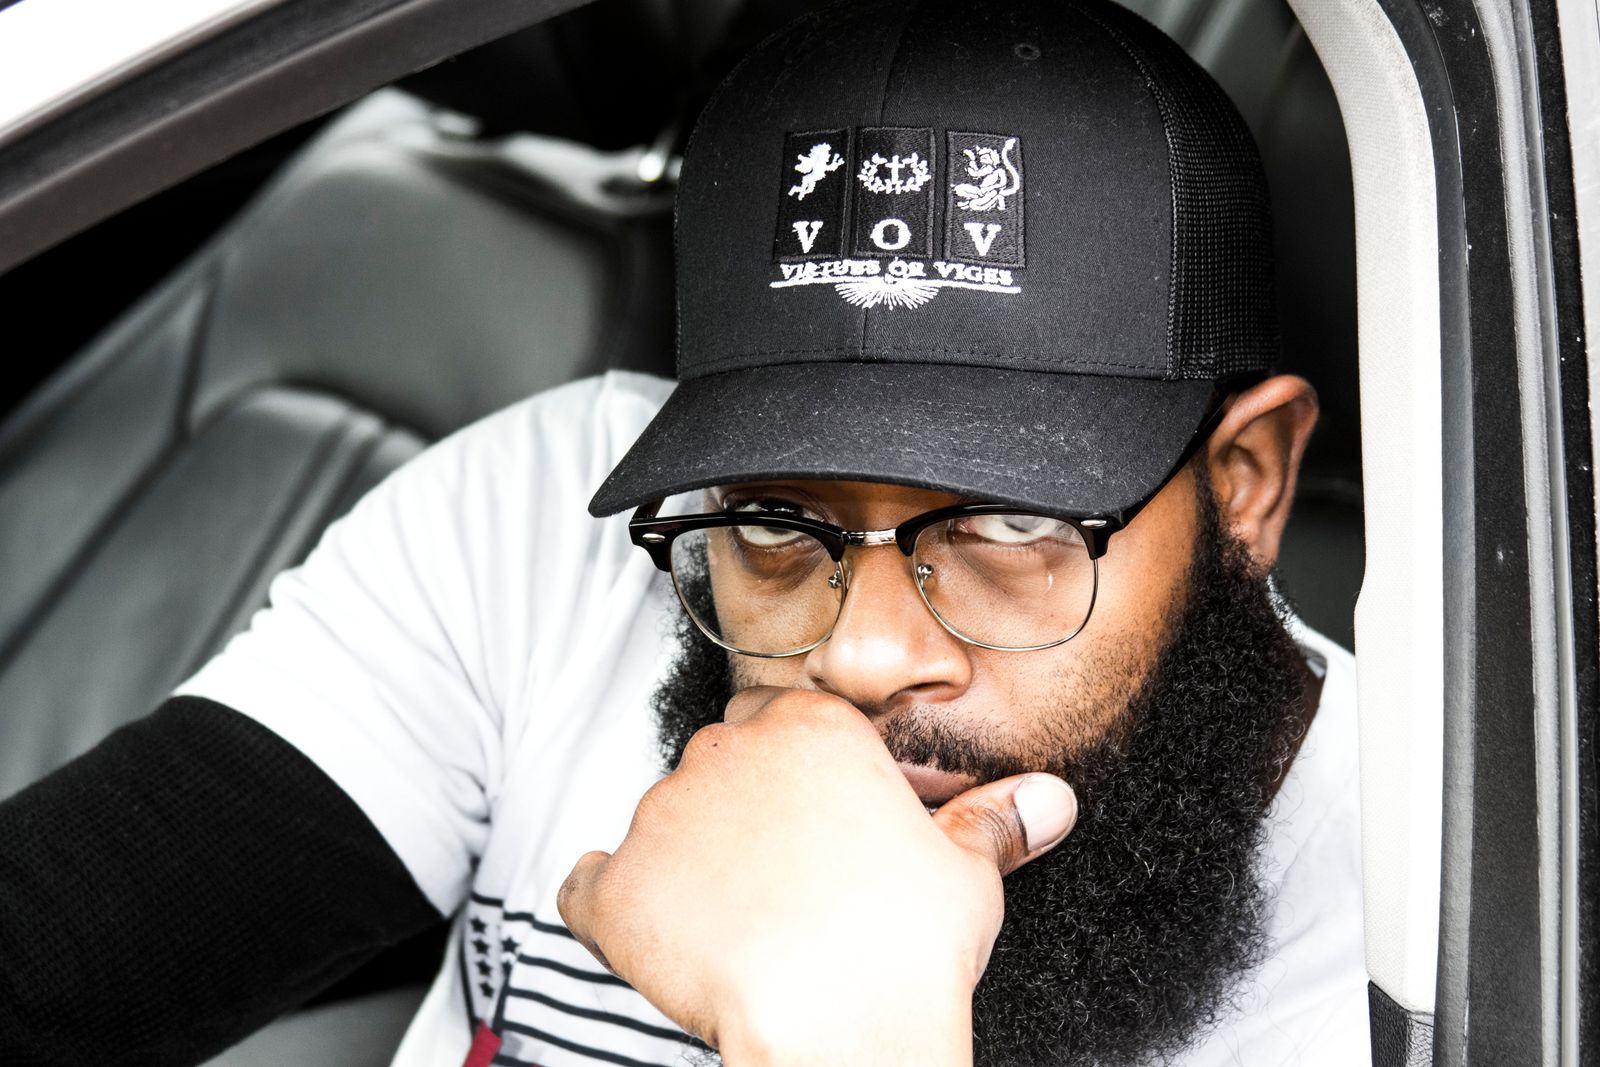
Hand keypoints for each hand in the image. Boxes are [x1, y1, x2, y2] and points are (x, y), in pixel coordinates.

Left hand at [557, 687, 1077, 1065]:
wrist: (841, 1027)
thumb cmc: (906, 946)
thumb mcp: (966, 872)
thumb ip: (995, 822)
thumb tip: (1050, 801)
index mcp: (809, 727)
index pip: (778, 718)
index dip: (795, 769)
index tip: (817, 816)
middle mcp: (726, 751)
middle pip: (720, 761)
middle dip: (742, 807)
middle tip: (783, 874)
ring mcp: (662, 815)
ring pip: (662, 820)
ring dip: (687, 857)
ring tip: (733, 920)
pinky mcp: (616, 886)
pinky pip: (591, 884)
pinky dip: (612, 903)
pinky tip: (655, 933)